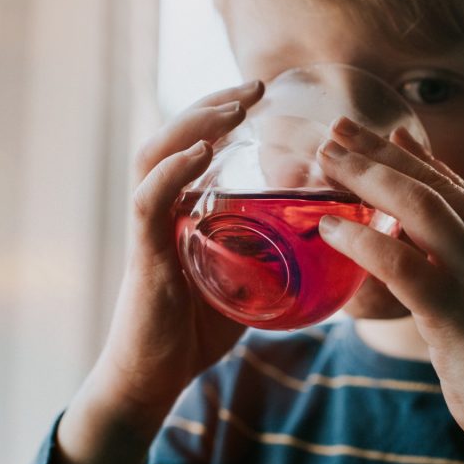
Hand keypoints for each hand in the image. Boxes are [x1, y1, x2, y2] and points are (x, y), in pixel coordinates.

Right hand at [91, 79, 265, 416]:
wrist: (153, 379)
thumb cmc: (194, 334)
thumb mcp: (245, 286)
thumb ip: (267, 258)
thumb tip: (320, 243)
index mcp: (181, 211)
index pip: (194, 146)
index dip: (222, 114)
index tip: (261, 93)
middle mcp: (159, 210)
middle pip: (174, 138)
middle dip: (213, 103)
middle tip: (256, 84)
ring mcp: (147, 229)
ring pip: (155, 157)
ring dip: (194, 125)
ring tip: (234, 105)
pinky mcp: (143, 254)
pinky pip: (149, 201)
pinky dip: (174, 171)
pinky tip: (202, 152)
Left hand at [316, 116, 463, 463]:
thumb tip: (425, 253)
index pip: (459, 187)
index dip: (414, 158)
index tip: (379, 135)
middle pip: (435, 185)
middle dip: (380, 154)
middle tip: (336, 131)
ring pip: (422, 208)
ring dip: (369, 179)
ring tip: (325, 161)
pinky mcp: (463, 317)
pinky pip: (405, 265)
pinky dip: (364, 241)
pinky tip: (331, 229)